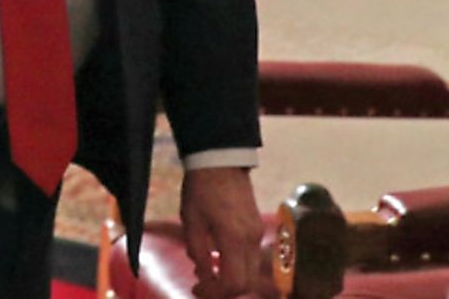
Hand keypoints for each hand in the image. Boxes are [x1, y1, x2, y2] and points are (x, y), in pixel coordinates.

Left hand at [180, 166, 264, 297]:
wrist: (220, 161)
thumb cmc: (200, 189)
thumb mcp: (190, 220)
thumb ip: (198, 251)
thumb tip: (203, 274)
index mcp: (234, 239)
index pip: (233, 282)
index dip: (215, 292)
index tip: (197, 290)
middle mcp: (252, 240)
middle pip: (246, 282)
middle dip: (224, 290)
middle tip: (202, 287)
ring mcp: (258, 234)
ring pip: (250, 272)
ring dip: (230, 279)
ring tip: (207, 275)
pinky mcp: (257, 228)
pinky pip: (250, 258)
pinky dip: (236, 266)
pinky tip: (217, 260)